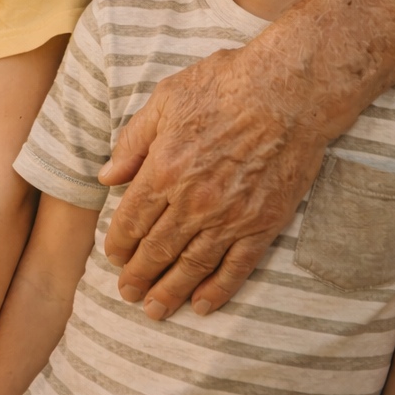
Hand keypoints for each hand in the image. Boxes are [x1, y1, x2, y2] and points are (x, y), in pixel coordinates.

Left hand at [99, 42, 325, 319]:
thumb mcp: (165, 99)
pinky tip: (203, 305)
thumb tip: (106, 176)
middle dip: (138, 275)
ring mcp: (230, 217)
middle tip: (127, 293)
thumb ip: (133, 142)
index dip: (118, 243)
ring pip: (192, 266)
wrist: (288, 91)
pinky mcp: (263, 224)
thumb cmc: (225, 84)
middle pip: (157, 250)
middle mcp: (193, 201)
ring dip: (170, 291)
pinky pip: (236, 267)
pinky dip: (218, 290)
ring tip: (155, 309)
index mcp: (164, 170)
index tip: (113, 257)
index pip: (131, 220)